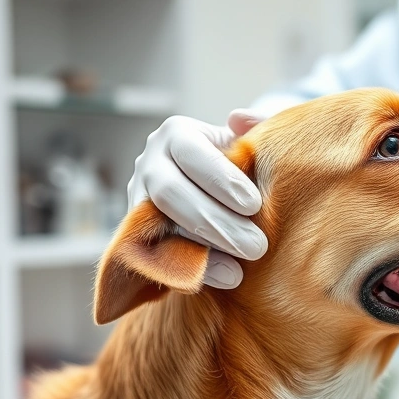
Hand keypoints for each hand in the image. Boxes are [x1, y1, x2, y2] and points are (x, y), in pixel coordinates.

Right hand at [128, 109, 267, 288]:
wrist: (222, 192)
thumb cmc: (242, 163)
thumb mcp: (253, 141)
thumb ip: (260, 128)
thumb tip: (240, 119)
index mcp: (176, 134)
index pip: (189, 151)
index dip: (219, 178)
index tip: (253, 204)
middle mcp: (150, 164)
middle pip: (170, 193)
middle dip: (215, 222)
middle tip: (257, 246)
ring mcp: (139, 201)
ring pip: (159, 226)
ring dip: (203, 249)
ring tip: (242, 267)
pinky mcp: (139, 236)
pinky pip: (158, 256)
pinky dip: (193, 270)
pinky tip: (226, 278)